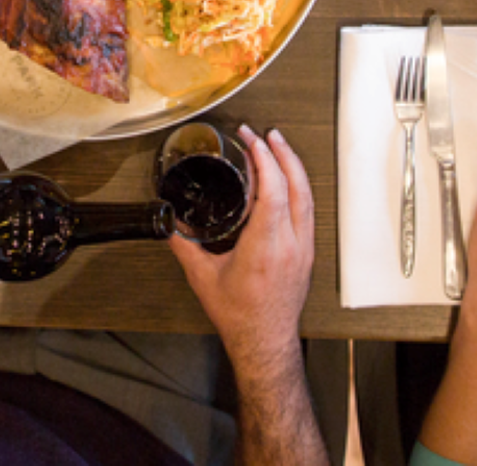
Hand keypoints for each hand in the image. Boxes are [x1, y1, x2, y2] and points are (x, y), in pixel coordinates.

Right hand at [171, 127, 313, 367]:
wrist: (265, 343)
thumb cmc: (240, 316)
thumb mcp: (203, 277)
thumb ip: (184, 246)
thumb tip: (169, 223)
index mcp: (265, 247)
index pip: (273, 191)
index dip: (264, 160)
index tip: (251, 140)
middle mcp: (290, 245)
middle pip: (296, 187)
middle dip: (282, 154)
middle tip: (265, 134)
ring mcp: (303, 248)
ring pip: (307, 197)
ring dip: (293, 168)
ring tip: (278, 147)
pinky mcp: (307, 253)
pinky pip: (307, 211)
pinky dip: (297, 188)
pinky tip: (286, 181)